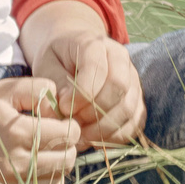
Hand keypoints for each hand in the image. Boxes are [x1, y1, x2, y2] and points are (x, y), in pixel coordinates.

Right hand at [0, 77, 80, 183]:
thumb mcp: (3, 90)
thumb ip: (39, 89)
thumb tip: (62, 104)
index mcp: (19, 134)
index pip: (69, 135)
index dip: (69, 125)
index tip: (59, 122)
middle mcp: (16, 166)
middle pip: (68, 161)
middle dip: (67, 147)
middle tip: (53, 138)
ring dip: (56, 169)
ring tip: (41, 156)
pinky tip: (26, 172)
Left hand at [41, 33, 144, 148]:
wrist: (71, 55)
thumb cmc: (57, 60)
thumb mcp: (47, 65)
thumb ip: (55, 83)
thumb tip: (65, 108)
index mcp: (96, 44)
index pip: (99, 69)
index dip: (81, 94)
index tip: (62, 107)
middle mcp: (121, 59)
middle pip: (119, 88)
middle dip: (94, 113)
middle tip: (73, 123)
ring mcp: (133, 79)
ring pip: (129, 108)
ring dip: (104, 128)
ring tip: (81, 135)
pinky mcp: (137, 99)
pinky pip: (135, 123)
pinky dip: (116, 136)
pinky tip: (95, 139)